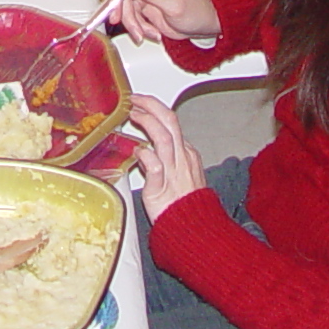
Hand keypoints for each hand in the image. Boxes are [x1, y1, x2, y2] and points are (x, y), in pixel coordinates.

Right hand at [103, 0, 215, 45]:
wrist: (201, 27)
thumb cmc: (197, 11)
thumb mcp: (176, 4)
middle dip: (118, 1)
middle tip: (118, 18)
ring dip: (128, 19)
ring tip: (141, 33)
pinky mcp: (139, 2)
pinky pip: (126, 12)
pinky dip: (133, 25)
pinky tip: (147, 32)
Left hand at [126, 95, 206, 220]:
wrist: (194, 229)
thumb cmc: (184, 204)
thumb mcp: (180, 175)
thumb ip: (164, 160)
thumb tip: (147, 151)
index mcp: (187, 154)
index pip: (172, 123)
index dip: (154, 109)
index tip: (140, 105)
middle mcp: (181, 158)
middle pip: (170, 121)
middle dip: (151, 105)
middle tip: (135, 99)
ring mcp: (172, 171)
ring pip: (164, 137)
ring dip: (147, 121)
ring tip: (133, 114)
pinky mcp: (161, 188)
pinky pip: (155, 166)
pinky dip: (146, 155)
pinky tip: (137, 151)